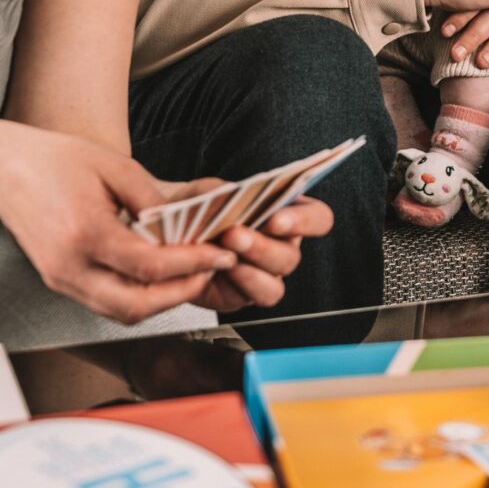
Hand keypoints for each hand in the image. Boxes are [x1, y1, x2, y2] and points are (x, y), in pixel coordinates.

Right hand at [0, 129, 234, 323]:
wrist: (5, 170)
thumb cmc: (55, 161)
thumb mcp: (116, 167)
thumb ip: (154, 201)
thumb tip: (188, 226)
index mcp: (85, 234)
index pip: (149, 266)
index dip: (192, 264)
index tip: (219, 254)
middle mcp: (69, 266)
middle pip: (135, 306)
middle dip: (181, 294)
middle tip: (209, 271)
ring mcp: (62, 279)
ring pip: (121, 312)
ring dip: (162, 301)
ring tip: (190, 274)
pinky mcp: (60, 282)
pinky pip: (106, 303)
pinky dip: (138, 297)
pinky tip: (158, 277)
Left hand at [196, 197, 333, 312]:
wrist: (171, 234)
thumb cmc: (198, 208)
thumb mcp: (205, 192)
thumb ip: (220, 193)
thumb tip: (230, 199)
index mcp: (286, 213)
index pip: (317, 218)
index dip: (304, 221)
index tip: (276, 219)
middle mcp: (282, 244)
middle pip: (292, 254)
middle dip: (262, 246)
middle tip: (233, 235)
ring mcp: (267, 272)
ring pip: (277, 279)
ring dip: (251, 268)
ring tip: (224, 256)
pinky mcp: (247, 294)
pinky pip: (259, 296)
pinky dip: (241, 284)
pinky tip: (221, 271)